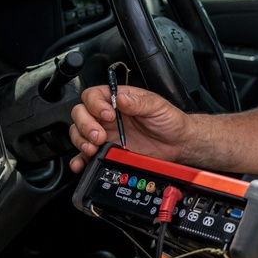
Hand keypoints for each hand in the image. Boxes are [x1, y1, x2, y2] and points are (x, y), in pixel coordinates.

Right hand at [69, 85, 189, 172]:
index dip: (95, 104)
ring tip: (94, 147)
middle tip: (100, 135)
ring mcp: (106, 134)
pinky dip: (79, 159)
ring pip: (79, 133)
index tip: (108, 114)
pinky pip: (85, 155)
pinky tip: (82, 162)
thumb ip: (138, 102)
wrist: (178, 143)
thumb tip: (121, 98)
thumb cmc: (169, 120)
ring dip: (81, 140)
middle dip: (85, 125)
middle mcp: (108, 116)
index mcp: (118, 100)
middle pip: (80, 114)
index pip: (93, 95)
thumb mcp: (157, 106)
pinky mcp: (107, 150)